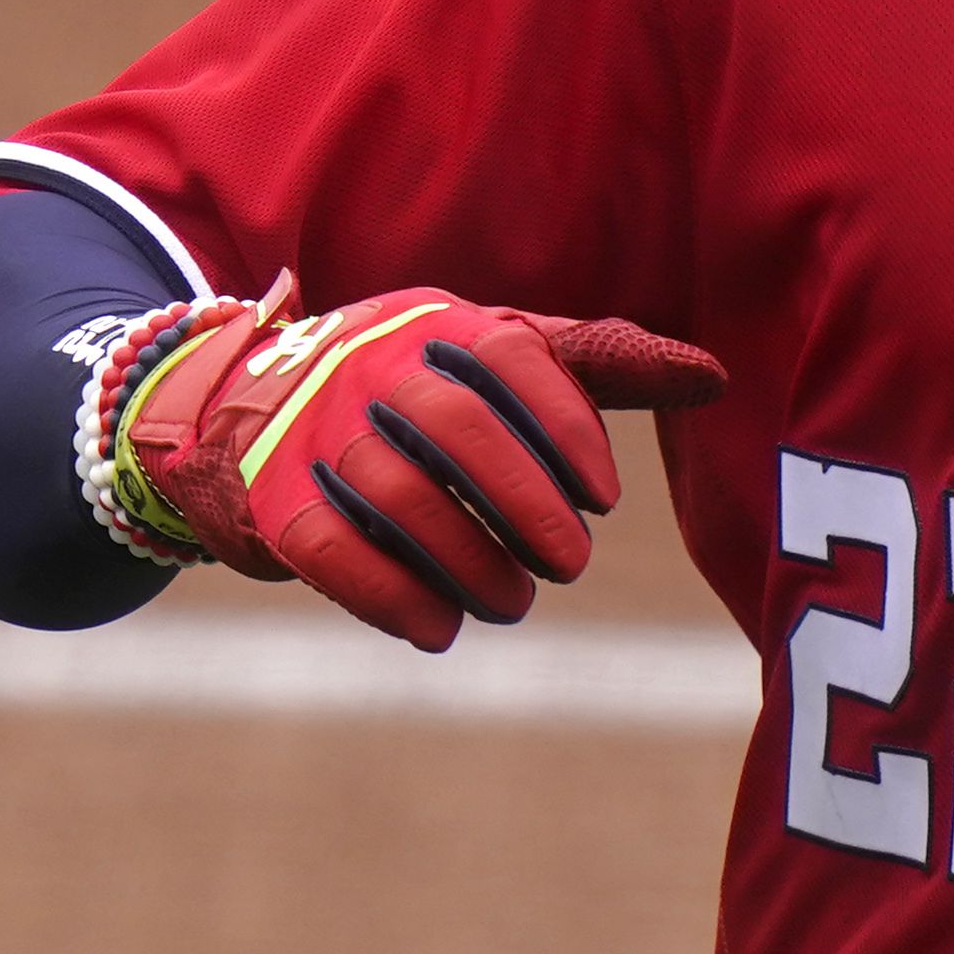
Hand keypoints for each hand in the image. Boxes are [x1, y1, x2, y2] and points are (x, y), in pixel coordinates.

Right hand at [123, 279, 724, 647]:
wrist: (240, 410)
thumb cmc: (411, 386)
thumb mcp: (494, 356)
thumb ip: (595, 365)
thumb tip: (714, 376)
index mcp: (435, 324)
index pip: (512, 357)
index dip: (567, 428)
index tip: (604, 499)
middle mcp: (368, 365)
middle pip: (454, 429)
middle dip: (523, 504)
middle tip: (570, 565)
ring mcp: (310, 431)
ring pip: (399, 497)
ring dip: (469, 563)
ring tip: (513, 602)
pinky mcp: (270, 500)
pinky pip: (332, 552)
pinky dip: (393, 598)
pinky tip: (440, 629)